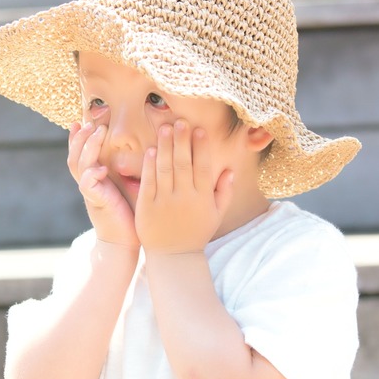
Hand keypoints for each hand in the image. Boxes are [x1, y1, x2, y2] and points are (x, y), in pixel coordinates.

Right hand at [67, 121, 138, 249]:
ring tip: (97, 133)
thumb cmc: (131, 213)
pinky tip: (101, 167)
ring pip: (79, 166)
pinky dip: (92, 175)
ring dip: (87, 148)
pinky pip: (87, 186)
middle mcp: (89, 184)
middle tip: (89, 122)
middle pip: (74, 156)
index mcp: (95, 179)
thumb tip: (142, 146)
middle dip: (80, 138)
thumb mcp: (128, 185)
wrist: (126, 242)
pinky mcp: (97, 203)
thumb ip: (126, 168)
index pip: (80, 154)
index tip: (82, 120)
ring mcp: (91, 194)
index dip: (78, 138)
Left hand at [135, 120, 232, 254]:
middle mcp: (185, 198)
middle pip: (184, 164)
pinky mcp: (147, 207)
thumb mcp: (215, 215)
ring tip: (164, 128)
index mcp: (203, 198)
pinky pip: (149, 182)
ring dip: (165, 147)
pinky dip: (150, 166)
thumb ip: (224, 192)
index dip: (201, 148)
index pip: (203, 167)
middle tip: (180, 121)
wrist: (173, 257)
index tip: (199, 130)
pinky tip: (151, 151)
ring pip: (166, 169)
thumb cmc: (196, 233)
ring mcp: (165, 202)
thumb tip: (230, 170)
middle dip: (182, 141)